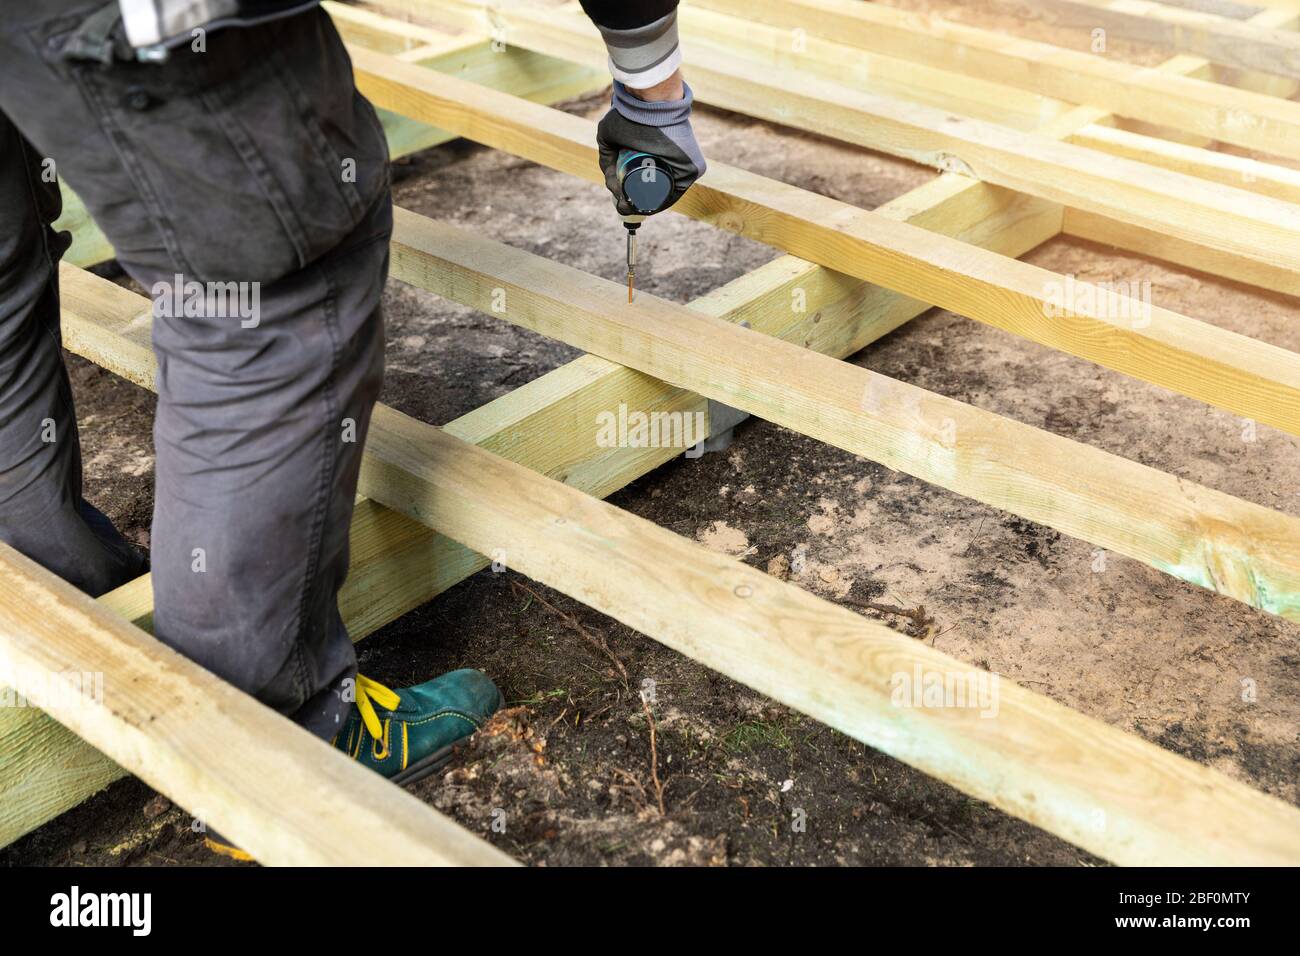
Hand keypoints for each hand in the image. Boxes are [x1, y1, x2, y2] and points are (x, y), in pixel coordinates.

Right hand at [596, 71, 706, 217]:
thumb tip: (611, 185)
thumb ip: (606, 158)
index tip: (619, 200)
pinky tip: (643, 208)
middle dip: (635, 203)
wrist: (649, 103)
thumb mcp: (609, 137)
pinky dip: (659, 203)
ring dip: (644, 205)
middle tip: (622, 205)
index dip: (630, 195)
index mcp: (658, 156)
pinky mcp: (694, 168)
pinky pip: (675, 192)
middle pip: (654, 192)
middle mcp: (673, 162)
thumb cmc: (629, 114)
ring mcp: (685, 166)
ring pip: (662, 194)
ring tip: (629, 207)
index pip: (646, 183)